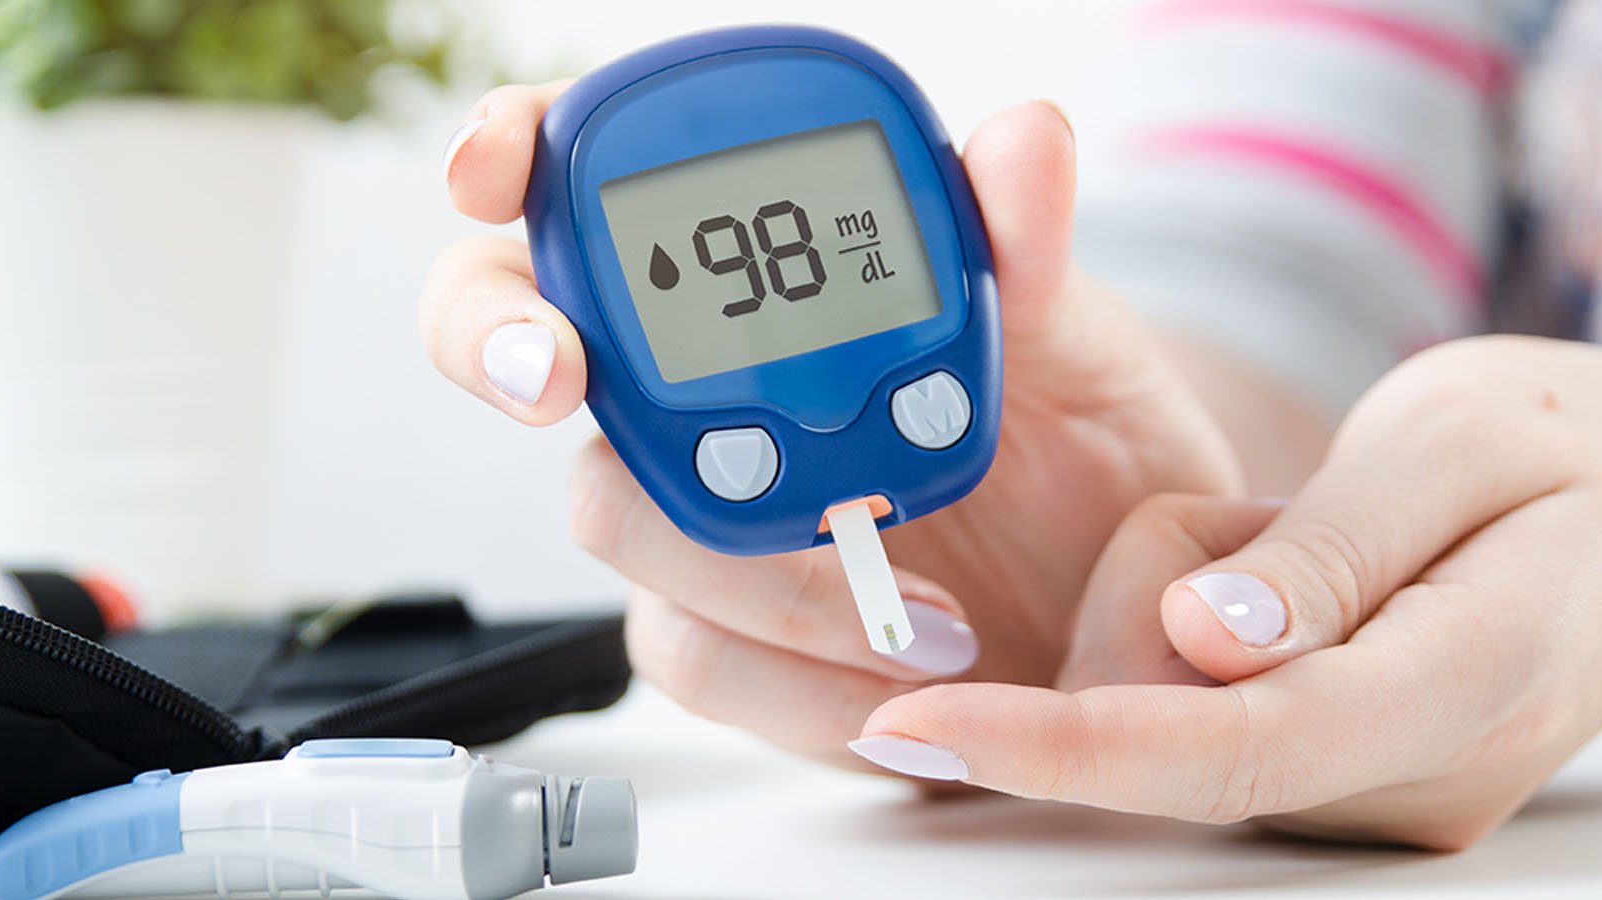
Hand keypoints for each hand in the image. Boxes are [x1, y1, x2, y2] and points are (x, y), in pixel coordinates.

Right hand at [421, 84, 1249, 763]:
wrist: (1108, 594)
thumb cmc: (1071, 438)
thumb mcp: (1067, 332)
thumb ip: (1024, 245)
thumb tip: (1023, 137)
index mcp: (757, 278)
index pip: (593, 185)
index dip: (507, 156)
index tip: (494, 171)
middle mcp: (695, 387)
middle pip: (522, 342)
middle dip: (503, 343)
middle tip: (561, 373)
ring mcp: (696, 511)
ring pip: (613, 518)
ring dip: (751, 565)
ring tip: (918, 609)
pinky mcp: (727, 636)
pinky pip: (697, 657)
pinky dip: (796, 680)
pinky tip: (896, 681)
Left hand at [852, 335, 1601, 847]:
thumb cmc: (1577, 458)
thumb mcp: (1461, 442)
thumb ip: (1326, 551)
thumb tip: (1200, 639)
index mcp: (1462, 682)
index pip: (1226, 749)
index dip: (1058, 745)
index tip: (919, 718)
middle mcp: (1408, 777)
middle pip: (1172, 729)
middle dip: (1139, 607)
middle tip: (1259, 518)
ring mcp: (1373, 796)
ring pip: (1169, 715)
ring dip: (1179, 602)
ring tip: (1306, 536)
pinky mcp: (1335, 782)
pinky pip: (1197, 711)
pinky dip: (1202, 630)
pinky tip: (1291, 582)